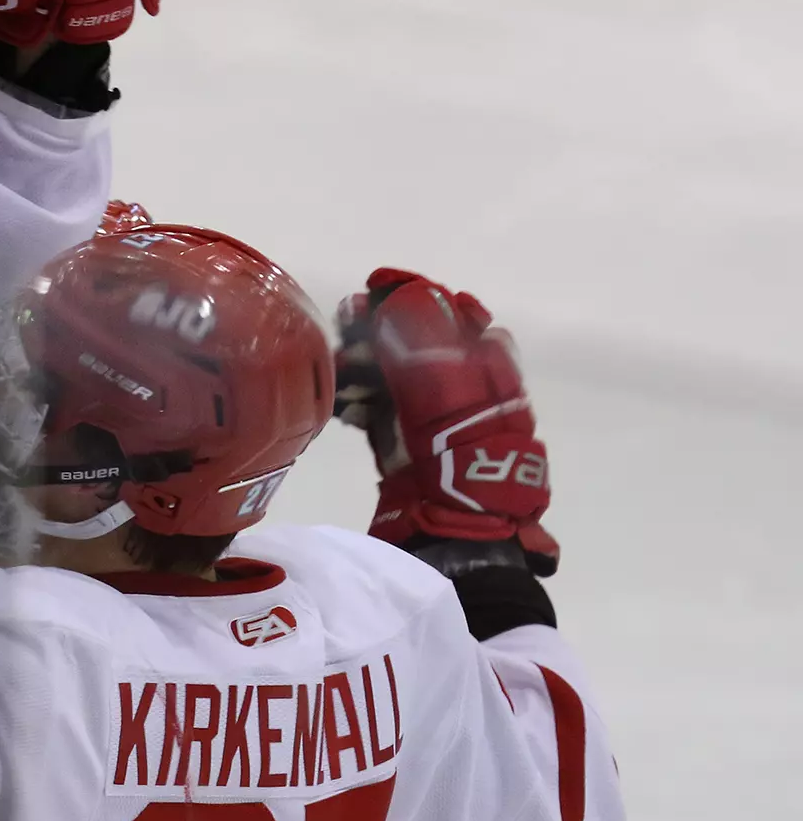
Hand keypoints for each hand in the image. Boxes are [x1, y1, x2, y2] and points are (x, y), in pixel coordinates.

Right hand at [336, 268, 556, 573]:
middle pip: (414, 343)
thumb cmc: (458, 454)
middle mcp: (462, 388)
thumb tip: (406, 293)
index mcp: (486, 367)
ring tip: (334, 365)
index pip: (447, 315)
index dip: (410, 300)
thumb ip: (426, 340)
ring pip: (390, 374)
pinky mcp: (404, 446)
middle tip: (343, 322)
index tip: (373, 293)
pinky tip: (339, 400)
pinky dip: (356, 399)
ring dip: (360, 364)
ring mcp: (432, 418)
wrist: (457, 527)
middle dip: (376, 331)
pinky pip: (377, 409)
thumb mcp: (447, 388)